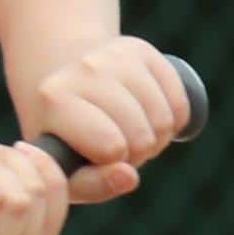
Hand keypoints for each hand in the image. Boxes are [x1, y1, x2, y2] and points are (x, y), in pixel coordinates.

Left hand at [29, 37, 189, 205]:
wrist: (63, 78)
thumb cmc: (65, 136)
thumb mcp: (66, 169)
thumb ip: (93, 185)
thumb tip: (129, 176)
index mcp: (54, 100)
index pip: (111, 147)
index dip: (113, 163)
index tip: (95, 156)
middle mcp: (84, 69)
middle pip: (142, 136)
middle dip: (136, 153)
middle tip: (115, 146)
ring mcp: (115, 53)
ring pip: (164, 120)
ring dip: (155, 137)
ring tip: (129, 133)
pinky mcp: (142, 49)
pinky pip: (179, 102)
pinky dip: (172, 119)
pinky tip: (147, 117)